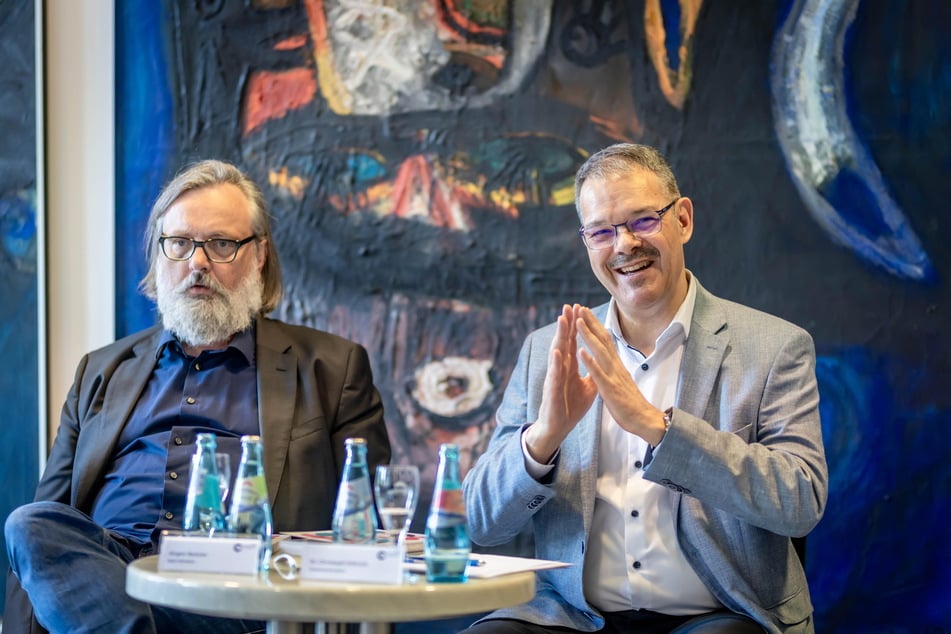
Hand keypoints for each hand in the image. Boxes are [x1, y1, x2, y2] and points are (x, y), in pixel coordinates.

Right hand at [524, 305, 597, 462]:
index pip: (573, 341)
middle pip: (564, 341)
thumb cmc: (570, 406)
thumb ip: (593, 372)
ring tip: (562, 319)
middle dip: (567, 323)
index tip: (580, 308)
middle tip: (569, 305)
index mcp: (569, 366)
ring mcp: (555, 377)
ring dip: (559, 336)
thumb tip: (602, 360)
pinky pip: (554, 374)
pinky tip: (557, 351)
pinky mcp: (552, 390)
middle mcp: (560, 368)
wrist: (558, 427)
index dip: (577, 325)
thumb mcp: (588, 388)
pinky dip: (556, 362)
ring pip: (557, 352)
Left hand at [574, 307, 667, 445]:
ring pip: (600, 352)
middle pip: (603, 340)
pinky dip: (589, 362)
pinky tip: (580, 352)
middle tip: (580, 307)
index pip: (605, 341)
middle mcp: (615, 366)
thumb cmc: (630, 402)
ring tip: (578, 322)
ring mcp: (613, 377)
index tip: (585, 313)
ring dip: (589, 336)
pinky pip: (598, 374)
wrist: (644, 420)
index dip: (595, 326)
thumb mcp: (620, 381)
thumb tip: (609, 357)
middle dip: (591, 323)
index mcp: (616, 365)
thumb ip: (614, 368)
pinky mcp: (610, 390)